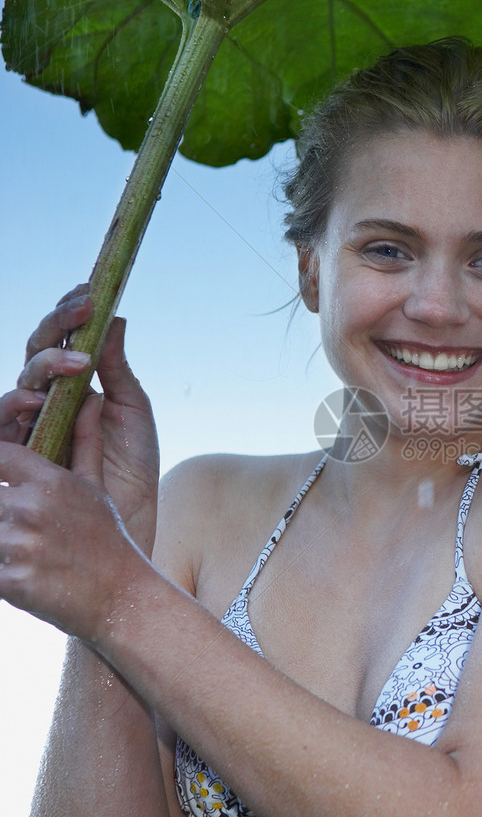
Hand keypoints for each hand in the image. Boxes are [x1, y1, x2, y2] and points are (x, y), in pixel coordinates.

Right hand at [0, 290, 158, 550]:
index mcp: (73, 384)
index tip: (92, 290)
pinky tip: (37, 399)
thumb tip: (113, 316)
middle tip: (85, 309)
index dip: (70, 311)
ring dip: (43, 364)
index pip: (63, 338)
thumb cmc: (131, 470)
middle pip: (37, 351)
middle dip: (59, 324)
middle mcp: (45, 399)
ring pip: (20, 381)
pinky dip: (15, 406)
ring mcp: (28, 425)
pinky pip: (3, 426)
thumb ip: (118, 369)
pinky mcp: (16, 457)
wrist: (126, 526)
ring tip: (72, 363)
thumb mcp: (133, 413)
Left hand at [0, 422, 144, 640]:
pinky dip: (1, 573)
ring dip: (0, 545)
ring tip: (21, 551)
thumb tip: (90, 401)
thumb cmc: (108, 543)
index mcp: (49, 481)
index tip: (5, 485)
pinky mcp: (11, 580)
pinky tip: (20, 576)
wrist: (122, 599)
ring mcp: (19, 544)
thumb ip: (84, 444)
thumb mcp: (96, 490)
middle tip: (14, 523)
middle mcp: (31, 507)